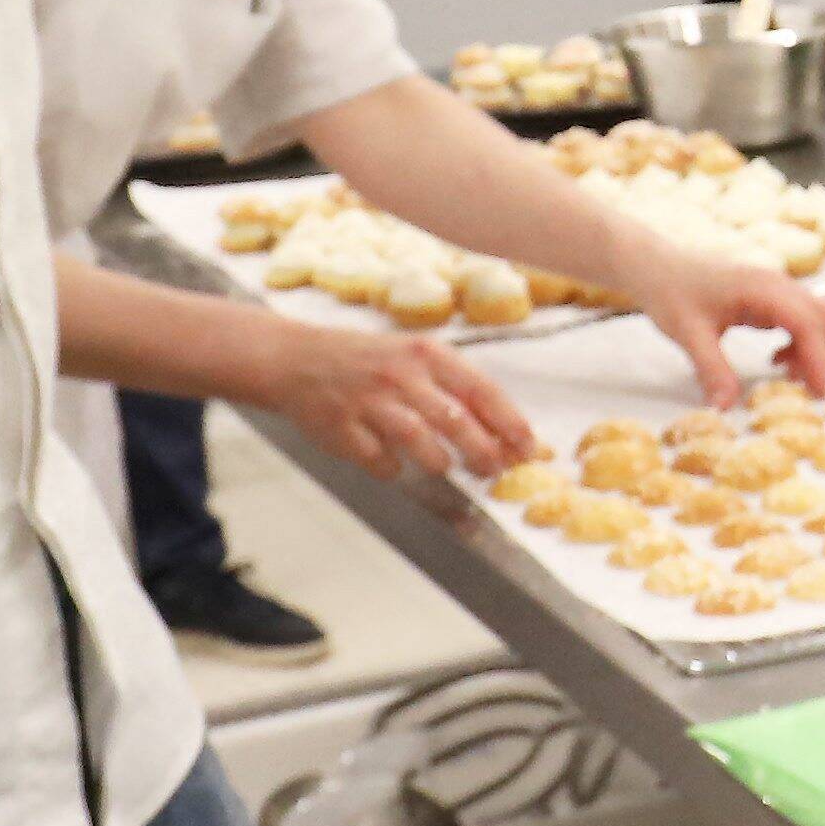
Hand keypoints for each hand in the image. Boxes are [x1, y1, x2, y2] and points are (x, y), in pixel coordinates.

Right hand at [266, 313, 530, 480]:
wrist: (296, 359)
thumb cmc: (366, 361)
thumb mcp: (412, 357)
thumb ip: (453, 388)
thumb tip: (503, 431)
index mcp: (426, 353)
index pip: (481, 390)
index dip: (510, 424)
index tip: (528, 449)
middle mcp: (400, 374)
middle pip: (456, 422)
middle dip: (483, 453)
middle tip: (493, 471)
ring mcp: (370, 401)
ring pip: (421, 443)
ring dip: (439, 462)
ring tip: (444, 465)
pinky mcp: (342, 428)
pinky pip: (380, 460)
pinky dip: (391, 467)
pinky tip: (390, 461)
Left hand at [622, 241, 824, 408]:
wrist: (658, 267)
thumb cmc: (672, 292)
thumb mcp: (689, 334)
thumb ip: (712, 370)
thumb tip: (726, 407)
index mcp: (761, 288)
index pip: (806, 322)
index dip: (818, 357)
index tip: (820, 391)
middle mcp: (777, 284)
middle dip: (824, 356)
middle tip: (809, 391)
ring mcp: (777, 289)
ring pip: (820, 317)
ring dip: (816, 349)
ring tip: (789, 375)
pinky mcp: (772, 297)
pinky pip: (804, 319)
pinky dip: (803, 343)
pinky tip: (776, 359)